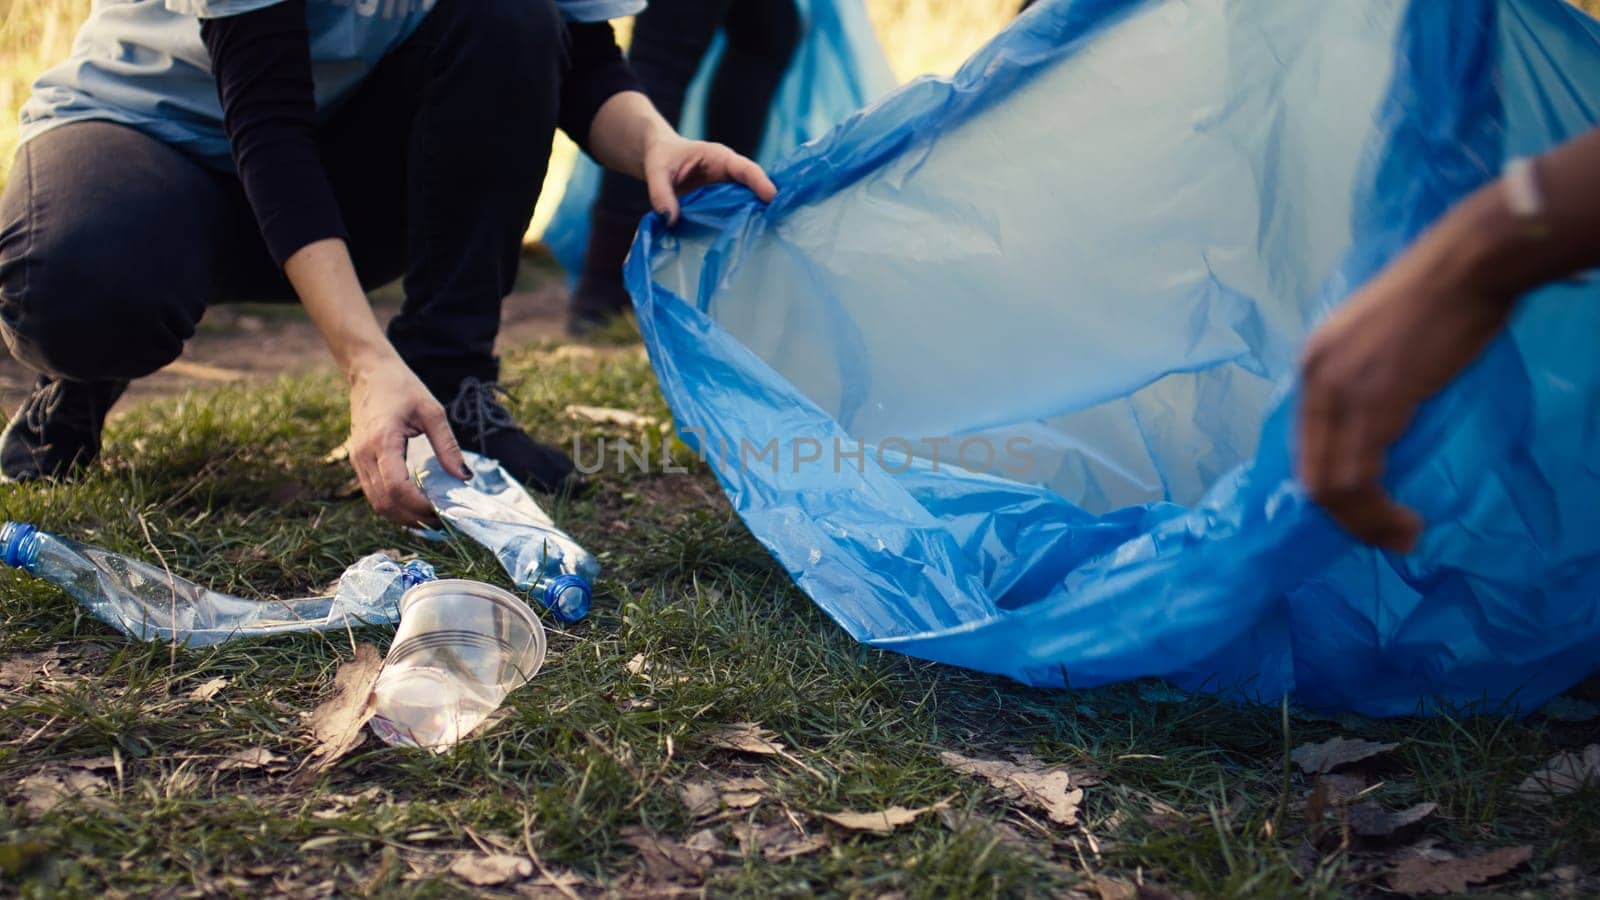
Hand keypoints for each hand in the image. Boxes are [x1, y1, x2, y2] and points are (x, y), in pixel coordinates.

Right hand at [347, 354, 470, 525]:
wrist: (369, 372)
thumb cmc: (401, 386)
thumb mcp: (432, 411)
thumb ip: (447, 445)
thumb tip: (463, 477)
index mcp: (382, 441)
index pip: (396, 487)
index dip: (418, 505)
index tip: (441, 510)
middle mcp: (364, 455)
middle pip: (384, 503)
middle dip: (412, 518)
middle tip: (440, 521)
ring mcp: (357, 460)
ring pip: (376, 503)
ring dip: (402, 516)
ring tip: (429, 517)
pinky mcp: (358, 461)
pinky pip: (373, 493)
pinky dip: (393, 505)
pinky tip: (413, 504)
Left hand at [641, 134, 777, 225]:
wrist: (660, 158)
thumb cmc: (661, 157)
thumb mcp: (656, 169)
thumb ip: (660, 192)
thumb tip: (670, 219)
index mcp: (718, 158)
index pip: (744, 169)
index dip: (759, 182)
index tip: (771, 197)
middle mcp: (728, 174)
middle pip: (753, 188)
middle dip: (766, 203)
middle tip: (778, 221)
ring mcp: (727, 191)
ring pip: (747, 203)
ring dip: (755, 217)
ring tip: (766, 235)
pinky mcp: (720, 205)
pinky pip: (733, 214)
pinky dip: (738, 226)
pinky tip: (742, 242)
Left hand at [1296, 243, 1516, 551]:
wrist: (1467, 267)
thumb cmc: (1440, 302)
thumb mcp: (1380, 347)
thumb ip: (1365, 386)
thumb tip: (1377, 435)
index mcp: (1311, 367)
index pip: (1304, 448)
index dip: (1330, 492)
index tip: (1364, 514)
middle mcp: (1313, 379)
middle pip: (1310, 474)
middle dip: (1345, 518)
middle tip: (1384, 536)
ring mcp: (1338, 391)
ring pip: (1331, 484)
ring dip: (1364, 523)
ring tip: (1400, 536)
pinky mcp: (1372, 402)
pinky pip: (1358, 476)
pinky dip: (1378, 511)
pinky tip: (1405, 521)